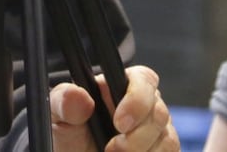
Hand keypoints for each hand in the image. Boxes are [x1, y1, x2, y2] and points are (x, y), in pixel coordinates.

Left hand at [49, 65, 177, 151]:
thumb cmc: (70, 135)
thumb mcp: (59, 118)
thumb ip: (64, 103)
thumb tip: (77, 95)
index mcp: (122, 85)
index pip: (144, 80)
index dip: (137, 101)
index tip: (119, 123)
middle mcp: (146, 104)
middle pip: (159, 112)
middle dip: (137, 137)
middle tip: (111, 150)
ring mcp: (158, 129)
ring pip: (167, 139)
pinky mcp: (163, 149)